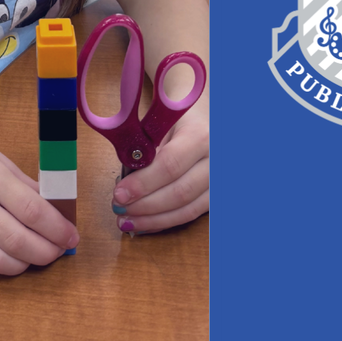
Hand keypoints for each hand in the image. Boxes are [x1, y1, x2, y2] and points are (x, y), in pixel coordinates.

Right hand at [0, 132, 77, 273]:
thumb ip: (26, 184)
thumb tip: (56, 208)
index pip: (30, 209)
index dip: (56, 227)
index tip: (72, 235)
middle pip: (16, 240)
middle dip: (46, 251)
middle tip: (61, 250)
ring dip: (26, 264)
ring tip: (41, 256)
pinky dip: (4, 263)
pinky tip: (16, 255)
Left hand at [110, 108, 208, 233]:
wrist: (210, 118)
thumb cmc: (183, 118)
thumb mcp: (164, 122)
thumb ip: (148, 148)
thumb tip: (126, 180)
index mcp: (201, 135)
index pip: (170, 165)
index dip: (143, 183)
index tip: (119, 193)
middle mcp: (217, 161)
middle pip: (180, 192)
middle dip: (145, 205)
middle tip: (119, 208)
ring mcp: (222, 181)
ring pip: (187, 210)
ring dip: (154, 220)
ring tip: (127, 221)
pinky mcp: (219, 195)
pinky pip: (192, 214)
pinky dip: (166, 221)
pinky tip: (146, 222)